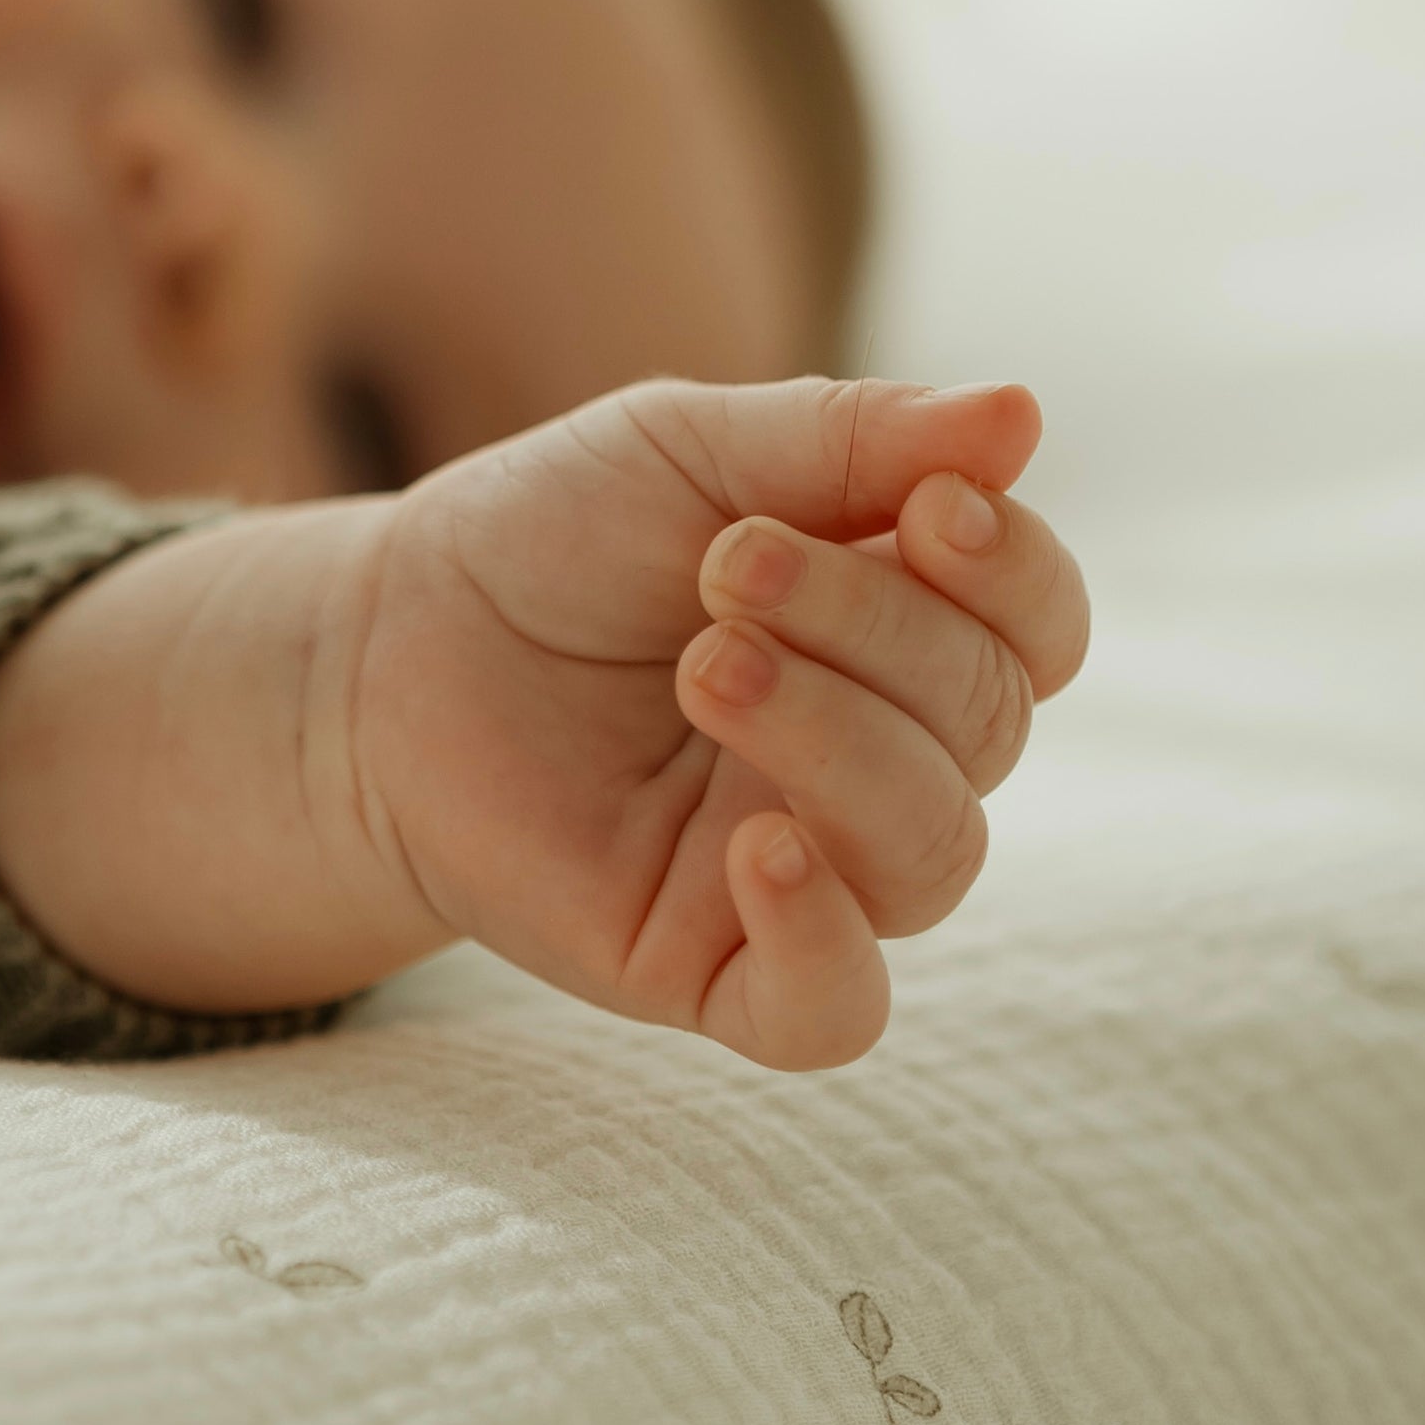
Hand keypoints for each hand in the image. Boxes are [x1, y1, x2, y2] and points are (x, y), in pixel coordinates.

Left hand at [328, 376, 1091, 1065]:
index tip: (930, 507)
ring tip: (705, 666)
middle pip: (986, 721)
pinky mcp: (714, 967)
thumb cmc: (553, 536)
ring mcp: (810, 869)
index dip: (1017, 573)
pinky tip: (756, 849)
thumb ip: (851, 437)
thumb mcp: (690, 449)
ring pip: (931, 853)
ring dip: (837, 743)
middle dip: (870, 624)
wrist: (385, 644)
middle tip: (723, 565)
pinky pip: (835, 1010)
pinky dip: (823, 938)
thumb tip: (1023, 414)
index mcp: (901, 631)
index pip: (1039, 629)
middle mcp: (880, 758)